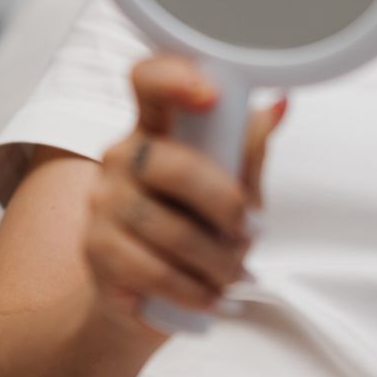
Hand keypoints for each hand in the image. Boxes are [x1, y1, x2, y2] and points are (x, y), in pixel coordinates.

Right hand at [84, 55, 288, 332]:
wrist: (150, 298)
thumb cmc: (196, 231)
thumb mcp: (234, 189)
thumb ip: (247, 150)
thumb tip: (280, 106)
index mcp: (155, 127)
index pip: (148, 81)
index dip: (174, 78)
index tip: (211, 95)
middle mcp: (121, 157)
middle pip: (169, 165)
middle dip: (223, 204)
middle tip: (249, 231)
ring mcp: (103, 203)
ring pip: (168, 227)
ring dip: (215, 259)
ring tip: (232, 274)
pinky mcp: (97, 250)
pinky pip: (153, 269)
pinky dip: (193, 288)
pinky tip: (209, 295)